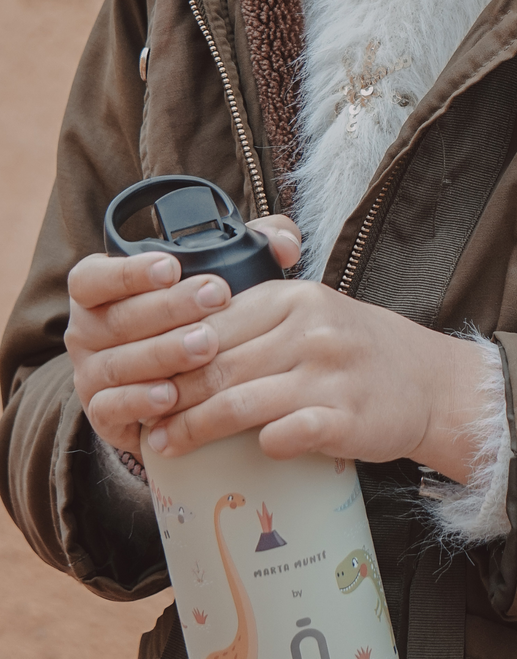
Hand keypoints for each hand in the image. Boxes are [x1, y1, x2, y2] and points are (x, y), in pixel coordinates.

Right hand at [65, 215, 301, 458]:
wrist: (192, 391)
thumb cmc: (204, 319)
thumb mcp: (223, 275)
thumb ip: (255, 246)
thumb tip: (284, 244)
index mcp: (102, 292)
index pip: (94, 277)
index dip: (128, 271)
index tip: (173, 266)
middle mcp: (89, 332)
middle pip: (114, 319)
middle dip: (167, 307)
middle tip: (215, 296)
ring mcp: (92, 375)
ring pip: (117, 364)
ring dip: (161, 353)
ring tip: (206, 345)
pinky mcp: (104, 414)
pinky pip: (113, 409)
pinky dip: (141, 402)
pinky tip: (172, 396)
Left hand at [146, 282, 487, 483]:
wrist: (430, 382)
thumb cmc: (360, 350)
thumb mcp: (315, 314)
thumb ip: (258, 321)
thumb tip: (179, 345)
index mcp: (297, 298)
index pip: (213, 321)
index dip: (168, 351)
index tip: (140, 374)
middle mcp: (313, 331)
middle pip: (217, 363)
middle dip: (169, 394)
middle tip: (139, 415)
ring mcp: (331, 376)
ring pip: (240, 402)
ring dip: (193, 427)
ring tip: (164, 444)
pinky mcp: (348, 419)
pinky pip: (287, 434)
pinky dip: (259, 445)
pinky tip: (240, 454)